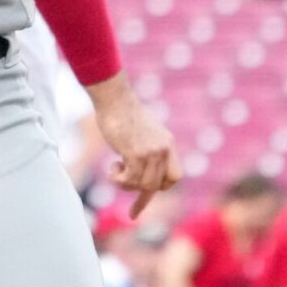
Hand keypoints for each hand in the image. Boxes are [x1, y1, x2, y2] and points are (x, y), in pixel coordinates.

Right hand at [88, 74, 181, 217]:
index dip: (161, 186)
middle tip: (122, 177)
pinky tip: (112, 169)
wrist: (114, 97)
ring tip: (114, 169)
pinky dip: (118, 180)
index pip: (175, 176)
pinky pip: (130, 180)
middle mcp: (163, 149)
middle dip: (139, 189)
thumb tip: (139, 167)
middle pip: (158, 185)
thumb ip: (147, 147)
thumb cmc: (122, 112)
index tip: (145, 188)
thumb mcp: (143, 132)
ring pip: (144, 185)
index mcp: (168, 143)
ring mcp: (151, 152)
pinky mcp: (135, 153)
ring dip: (125, 184)